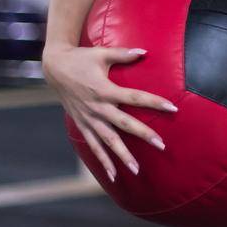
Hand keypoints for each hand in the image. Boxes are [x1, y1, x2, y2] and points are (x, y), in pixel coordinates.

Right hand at [42, 43, 176, 181]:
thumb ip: (123, 54)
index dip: (154, 102)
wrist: (54, 68)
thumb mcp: (102, 53)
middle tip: (161, 145)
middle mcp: (97, 107)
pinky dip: (102, 160)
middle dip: (143, 135)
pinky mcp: (82, 124)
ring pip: (107, 141)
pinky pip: (93, 146)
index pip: (134, 97)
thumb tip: (145, 51)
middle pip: (124, 124)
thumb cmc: (81, 58)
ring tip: (136, 170)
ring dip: (122, 156)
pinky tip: (113, 175)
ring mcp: (88, 118)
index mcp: (105, 89)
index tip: (172, 108)